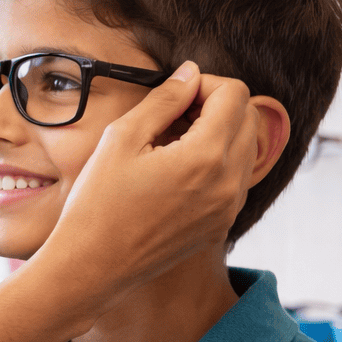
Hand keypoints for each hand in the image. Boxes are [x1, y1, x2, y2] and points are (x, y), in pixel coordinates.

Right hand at [36, 62, 257, 309]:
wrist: (92, 267)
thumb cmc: (97, 204)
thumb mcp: (121, 139)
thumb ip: (164, 100)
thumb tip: (190, 74)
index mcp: (206, 157)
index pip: (234, 94)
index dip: (204, 84)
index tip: (174, 95)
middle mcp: (228, 183)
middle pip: (248, 118)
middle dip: (216, 106)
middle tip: (173, 116)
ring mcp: (228, 208)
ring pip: (246, 148)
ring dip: (218, 134)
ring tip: (172, 143)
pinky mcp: (220, 225)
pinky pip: (234, 179)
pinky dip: (216, 164)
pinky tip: (175, 171)